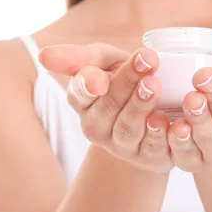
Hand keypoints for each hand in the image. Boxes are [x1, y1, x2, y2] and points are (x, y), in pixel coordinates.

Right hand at [39, 43, 173, 173]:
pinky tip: (169, 118)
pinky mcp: (150, 157)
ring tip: (155, 84)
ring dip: (141, 107)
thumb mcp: (103, 60)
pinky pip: (153, 148)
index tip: (100, 77)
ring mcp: (123, 146)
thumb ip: (80, 57)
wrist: (158, 104)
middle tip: (146, 62)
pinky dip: (161, 133)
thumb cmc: (123, 76)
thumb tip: (43, 55)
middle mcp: (98, 128)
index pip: (80, 93)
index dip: (89, 85)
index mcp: (84, 102)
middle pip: (107, 109)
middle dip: (126, 84)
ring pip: (128, 130)